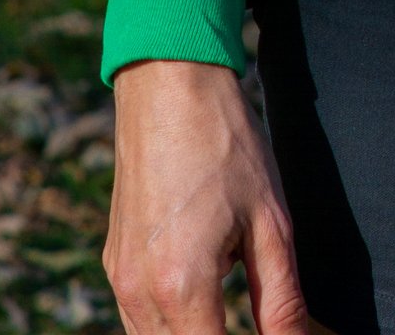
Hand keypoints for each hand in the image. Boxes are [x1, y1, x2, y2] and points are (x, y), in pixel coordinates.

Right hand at [105, 58, 307, 334]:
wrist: (169, 85)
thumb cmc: (226, 144)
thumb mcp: (271, 220)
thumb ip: (280, 299)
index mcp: (183, 287)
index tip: (271, 333)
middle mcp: (140, 295)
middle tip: (255, 317)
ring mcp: (120, 281)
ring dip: (193, 334)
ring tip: (231, 301)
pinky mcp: (114, 264)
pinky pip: (139, 320)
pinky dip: (172, 321)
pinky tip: (203, 287)